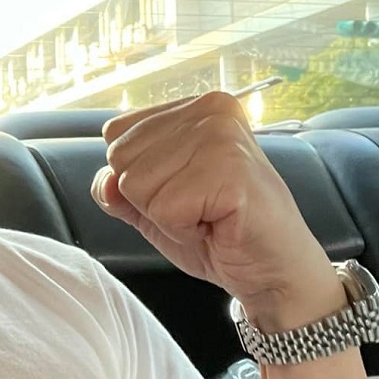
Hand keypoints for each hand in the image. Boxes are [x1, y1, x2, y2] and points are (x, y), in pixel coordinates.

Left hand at [92, 92, 343, 330]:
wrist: (272, 271)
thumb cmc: (219, 232)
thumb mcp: (152, 205)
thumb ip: (119, 187)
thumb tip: (106, 182)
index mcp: (193, 107)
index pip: (115, 135)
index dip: (138, 177)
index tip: (184, 190)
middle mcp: (210, 110)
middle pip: (120, 159)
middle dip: (150, 198)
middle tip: (198, 207)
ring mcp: (222, 138)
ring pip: (136, 185)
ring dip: (167, 216)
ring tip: (209, 215)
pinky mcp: (230, 173)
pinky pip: (164, 210)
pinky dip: (183, 230)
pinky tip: (218, 225)